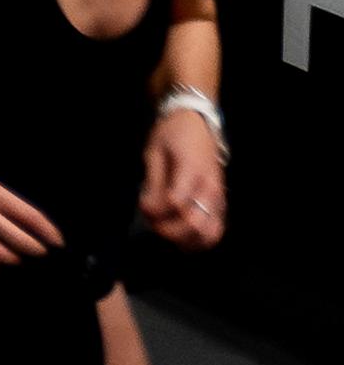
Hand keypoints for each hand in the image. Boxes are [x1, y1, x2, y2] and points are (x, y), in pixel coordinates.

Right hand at [0, 146, 59, 268]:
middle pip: (22, 241)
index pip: (31, 217)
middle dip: (36, 250)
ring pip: (3, 254)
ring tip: (15, 254)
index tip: (57, 241)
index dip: (49, 232)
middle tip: (39, 250)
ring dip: (14, 257)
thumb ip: (1, 199)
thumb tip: (26, 221)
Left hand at [139, 106, 226, 245]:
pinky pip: (216, 232)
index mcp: (192, 171)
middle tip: (152, 222)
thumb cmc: (173, 135)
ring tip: (167, 229)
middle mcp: (210, 188)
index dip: (155, 211)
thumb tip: (148, 209)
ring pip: (209, 234)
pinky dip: (198, 240)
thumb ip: (153, 182)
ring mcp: (220, 199)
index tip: (142, 206)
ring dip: (184, 239)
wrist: (198, 124)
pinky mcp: (222, 205)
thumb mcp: (154, 151)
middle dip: (168, 230)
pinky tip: (181, 235)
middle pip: (194, 224)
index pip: (175, 203)